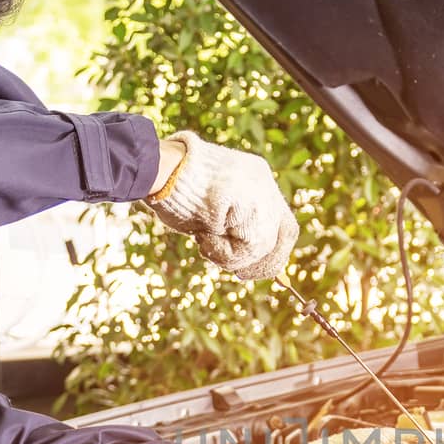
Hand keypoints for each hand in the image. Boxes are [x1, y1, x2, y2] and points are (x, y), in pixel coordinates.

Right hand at [145, 131, 298, 279]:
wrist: (158, 169)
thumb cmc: (174, 191)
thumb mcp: (211, 210)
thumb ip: (232, 227)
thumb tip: (245, 265)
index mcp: (256, 177)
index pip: (279, 220)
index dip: (271, 250)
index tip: (248, 269)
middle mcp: (264, 181)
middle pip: (285, 233)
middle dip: (264, 262)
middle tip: (239, 275)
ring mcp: (260, 191)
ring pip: (264, 243)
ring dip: (234, 256)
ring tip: (204, 245)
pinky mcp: (250, 204)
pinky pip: (249, 245)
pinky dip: (224, 254)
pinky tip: (201, 239)